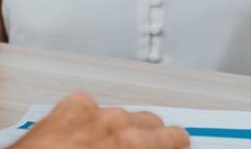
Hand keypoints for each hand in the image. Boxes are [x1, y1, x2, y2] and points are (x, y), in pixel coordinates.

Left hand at [13, 93, 188, 148]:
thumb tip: (155, 148)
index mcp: (134, 144)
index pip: (174, 139)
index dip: (178, 146)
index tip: (179, 148)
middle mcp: (117, 124)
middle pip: (154, 122)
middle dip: (157, 136)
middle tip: (157, 146)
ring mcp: (94, 112)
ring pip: (125, 114)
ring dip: (127, 127)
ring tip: (121, 142)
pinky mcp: (71, 106)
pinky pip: (93, 107)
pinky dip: (95, 118)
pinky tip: (89, 132)